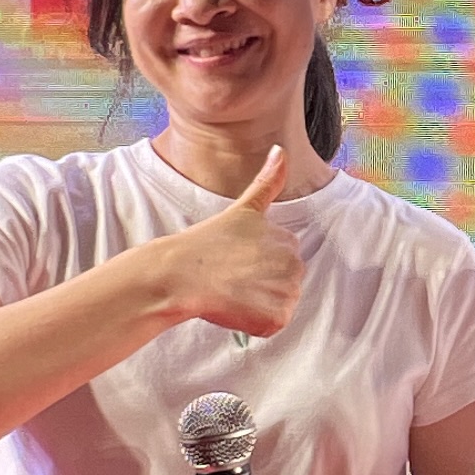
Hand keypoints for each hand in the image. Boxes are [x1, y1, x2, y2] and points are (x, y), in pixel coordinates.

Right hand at [156, 147, 298, 337]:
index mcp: (287, 239)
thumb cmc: (205, 244)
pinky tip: (233, 308)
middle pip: (284, 285)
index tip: (233, 261)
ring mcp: (286, 291)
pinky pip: (270, 325)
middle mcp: (294, 263)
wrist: (180, 274)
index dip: (255, 266)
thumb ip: (268, 181)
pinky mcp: (277, 316)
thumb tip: (281, 149)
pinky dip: (253, 323)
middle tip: (230, 277)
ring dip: (256, 304)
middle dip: (260, 286)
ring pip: (277, 306)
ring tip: (230, 291)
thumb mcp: (243, 209)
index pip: (281, 263)